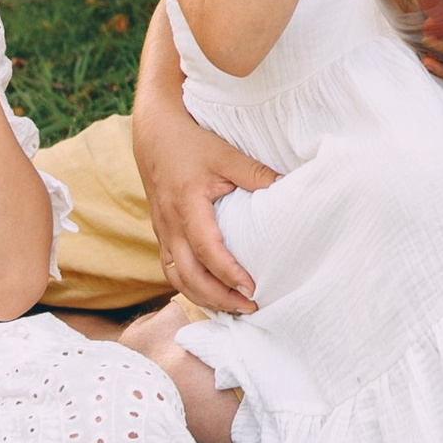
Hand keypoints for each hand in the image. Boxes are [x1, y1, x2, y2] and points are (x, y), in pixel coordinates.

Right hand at [133, 110, 275, 315]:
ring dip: (204, 298)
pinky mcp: (162, 234)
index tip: (251, 288)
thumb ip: (255, 173)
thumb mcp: (224, 153)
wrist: (154, 133)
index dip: (227, 272)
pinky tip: (212, 295)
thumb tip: (288, 187)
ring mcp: (162, 232)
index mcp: (186, 205)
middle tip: (250, 307)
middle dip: (218, 298)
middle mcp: (170, 225)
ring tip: (234, 309)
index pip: (206, 249)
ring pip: (177, 278)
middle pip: (188, 276)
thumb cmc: (190, 142)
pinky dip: (190, 288)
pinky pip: (171, 270)